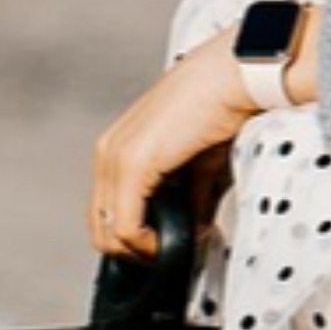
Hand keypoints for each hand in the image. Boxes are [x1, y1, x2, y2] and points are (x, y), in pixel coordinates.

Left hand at [89, 15, 316, 258]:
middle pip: (100, 229)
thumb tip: (191, 231)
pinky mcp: (131, 164)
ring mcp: (114, 157)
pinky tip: (181, 235)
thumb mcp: (198, 167)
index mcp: (118, 150)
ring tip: (181, 242)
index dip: (137, 239)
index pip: (106, 212)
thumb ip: (189, 200)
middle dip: (138, 251)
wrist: (231, 78)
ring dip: (145, 249)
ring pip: (107, 233)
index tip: (172, 243)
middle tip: (174, 250)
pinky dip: (151, 243)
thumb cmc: (218, 110)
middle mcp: (108, 152)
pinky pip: (124, 226)